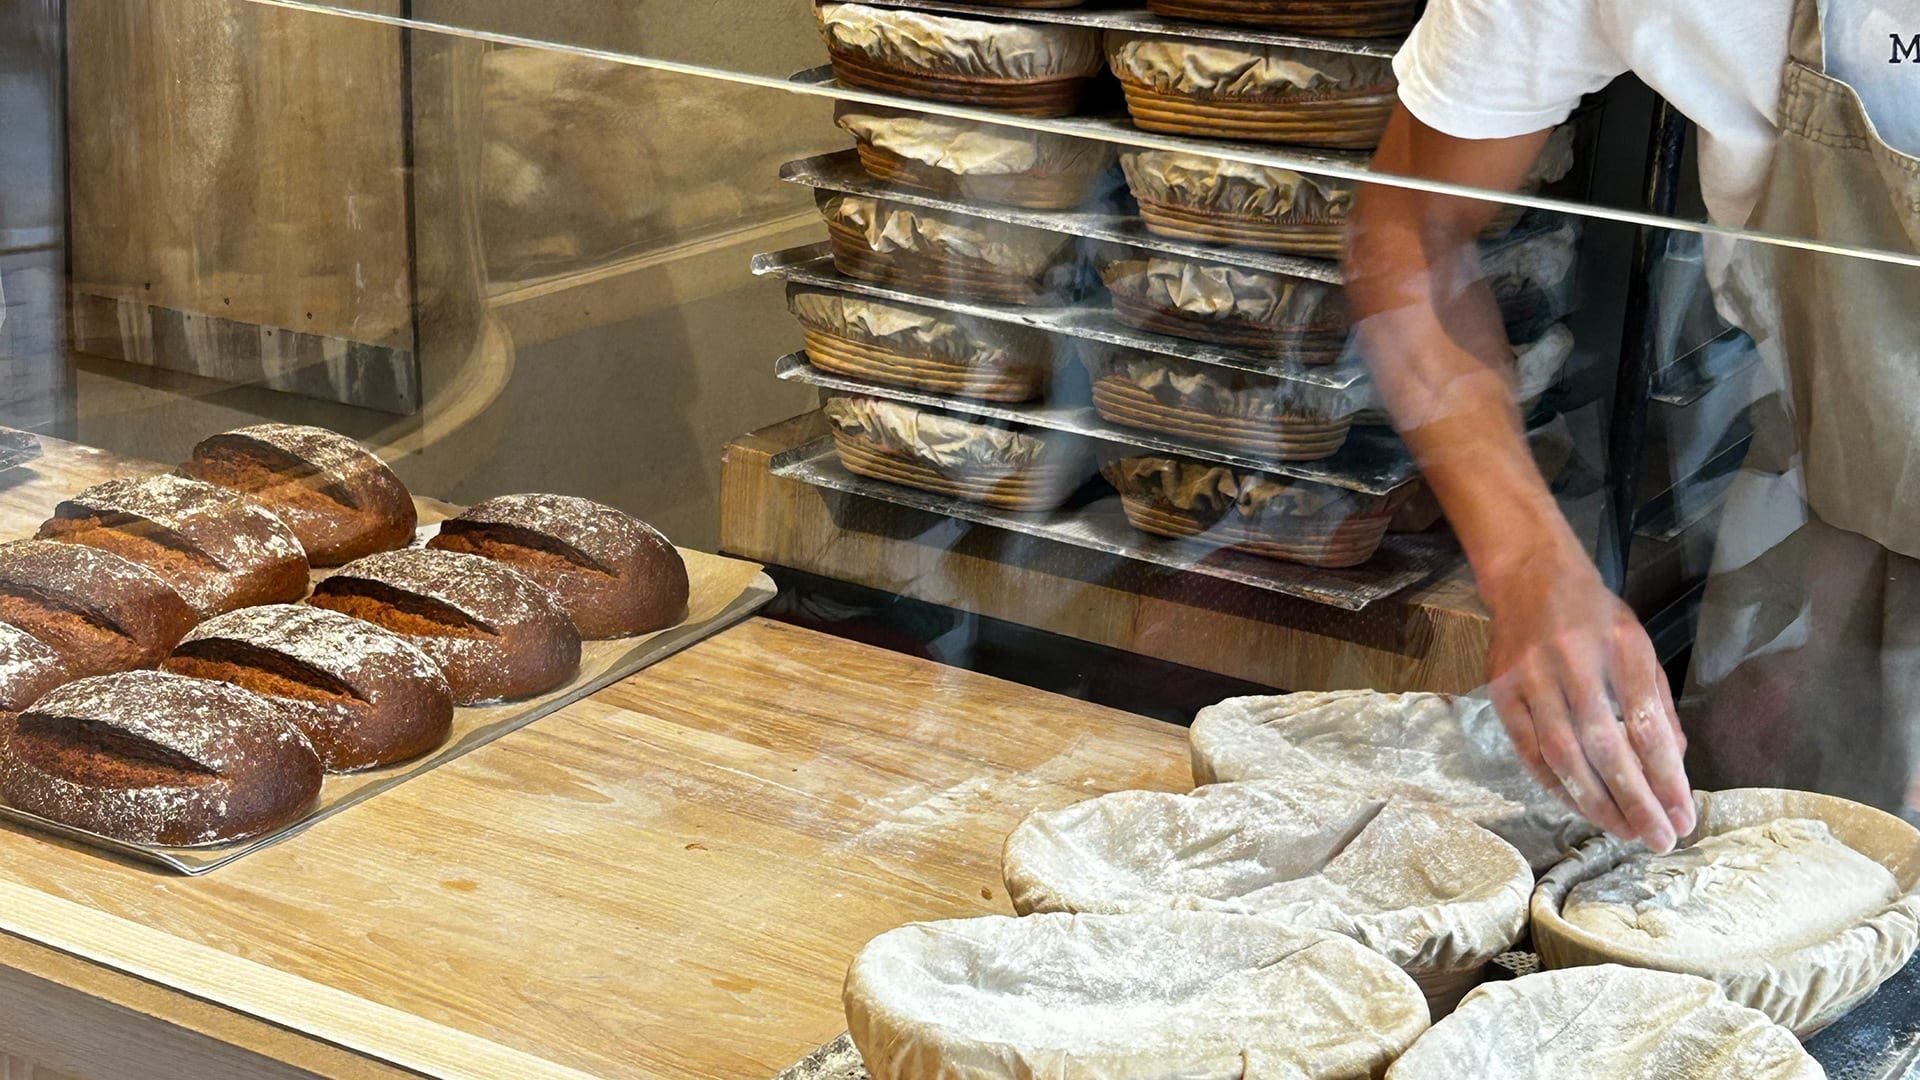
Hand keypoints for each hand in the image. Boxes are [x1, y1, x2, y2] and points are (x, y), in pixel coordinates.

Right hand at [1481, 533, 1696, 852]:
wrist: (1530, 576)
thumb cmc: (1594, 616)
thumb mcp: (1639, 645)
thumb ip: (1657, 704)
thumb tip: (1672, 768)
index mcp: (1623, 647)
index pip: (1648, 726)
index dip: (1667, 779)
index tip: (1684, 819)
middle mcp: (1575, 660)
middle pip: (1606, 747)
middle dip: (1635, 801)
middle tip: (1657, 840)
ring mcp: (1532, 675)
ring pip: (1563, 755)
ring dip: (1595, 802)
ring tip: (1622, 833)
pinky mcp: (1501, 689)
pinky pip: (1529, 750)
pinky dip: (1554, 784)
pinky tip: (1579, 806)